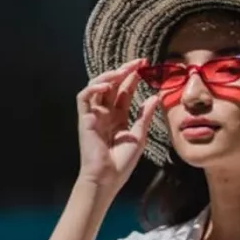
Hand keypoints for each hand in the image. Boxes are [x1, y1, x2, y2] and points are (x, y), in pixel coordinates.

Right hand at [76, 58, 159, 191]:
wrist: (108, 177)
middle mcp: (105, 113)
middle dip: (124, 71)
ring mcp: (94, 115)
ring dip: (109, 76)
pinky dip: (93, 89)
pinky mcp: (84, 119)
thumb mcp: (139, 136)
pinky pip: (84, 98)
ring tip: (123, 71)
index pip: (125, 91)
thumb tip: (155, 97)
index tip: (146, 66)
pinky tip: (107, 86)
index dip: (134, 78)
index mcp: (119, 117)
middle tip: (139, 62)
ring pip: (97, 86)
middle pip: (113, 85)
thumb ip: (144, 116)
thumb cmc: (122, 162)